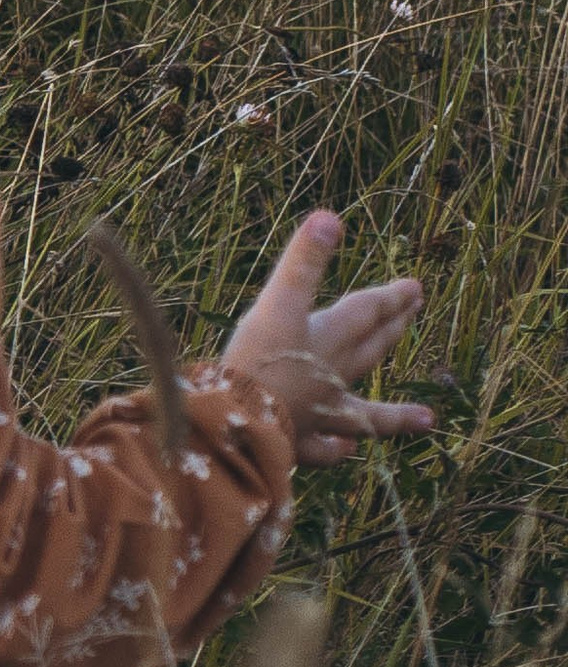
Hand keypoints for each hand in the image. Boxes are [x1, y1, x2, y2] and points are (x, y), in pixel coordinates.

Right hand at [223, 210, 431, 466]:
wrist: (237, 424)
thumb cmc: (257, 361)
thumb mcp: (276, 304)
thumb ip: (303, 263)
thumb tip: (331, 218)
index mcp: (328, 340)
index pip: (366, 313)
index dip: (390, 296)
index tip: (416, 287)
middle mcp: (332, 376)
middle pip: (371, 350)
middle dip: (393, 329)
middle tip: (415, 312)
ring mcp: (320, 415)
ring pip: (365, 411)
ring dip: (395, 413)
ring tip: (428, 420)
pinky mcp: (299, 443)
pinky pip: (325, 448)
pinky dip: (338, 447)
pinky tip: (346, 447)